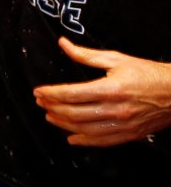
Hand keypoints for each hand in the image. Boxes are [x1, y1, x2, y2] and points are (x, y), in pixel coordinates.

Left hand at [34, 37, 170, 146]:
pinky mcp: (129, 135)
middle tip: (40, 102)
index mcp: (111, 88)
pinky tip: (71, 137)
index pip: (72, 94)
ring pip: (84, 129)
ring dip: (62, 124)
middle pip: (74, 113)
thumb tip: (63, 44)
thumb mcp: (117, 59)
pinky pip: (101, 141)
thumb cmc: (148, 73)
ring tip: (50, 116)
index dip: (51, 93)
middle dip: (52, 108)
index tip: (38, 91)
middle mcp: (115, 109)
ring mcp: (123, 125)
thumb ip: (86, 55)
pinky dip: (83, 141)